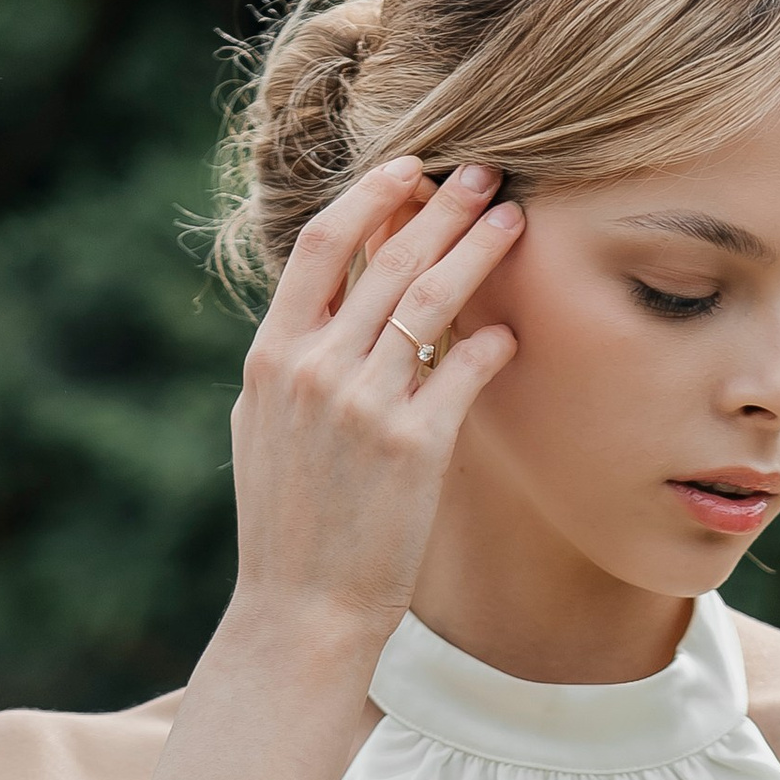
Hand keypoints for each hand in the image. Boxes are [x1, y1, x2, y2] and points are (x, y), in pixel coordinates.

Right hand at [227, 156, 522, 638]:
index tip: (409, 169)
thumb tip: (323, 304)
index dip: (370, 197)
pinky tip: (508, 331)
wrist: (300, 610)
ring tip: (513, 221)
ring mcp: (364, 404)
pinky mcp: (413, 446)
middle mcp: (315, 368)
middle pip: (387, 258)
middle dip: (442, 207)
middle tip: (486, 172)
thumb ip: (290, 360)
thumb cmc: (287, 526)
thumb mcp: (266, 429)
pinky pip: (461, 370)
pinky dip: (488, 343)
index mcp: (273, 356)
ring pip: (429, 300)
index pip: (323, 246)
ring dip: (477, 252)